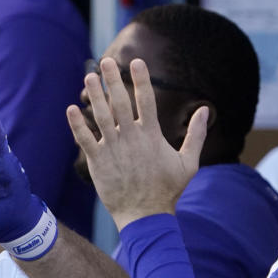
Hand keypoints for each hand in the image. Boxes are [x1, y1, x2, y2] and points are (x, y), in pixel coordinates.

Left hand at [65, 57, 207, 230]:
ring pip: (101, 117)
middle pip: (120, 102)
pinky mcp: (98, 162)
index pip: (146, 100)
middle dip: (112, 80)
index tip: (135, 62)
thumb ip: (196, 134)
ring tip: (88, 77)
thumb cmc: (168, 189)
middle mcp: (131, 138)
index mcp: (152, 135)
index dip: (141, 80)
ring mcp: (113, 149)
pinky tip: (72, 109)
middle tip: (106, 62)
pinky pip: (85, 139)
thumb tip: (206, 109)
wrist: (145, 215)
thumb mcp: (189, 162)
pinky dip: (77, 125)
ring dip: (94, 96)